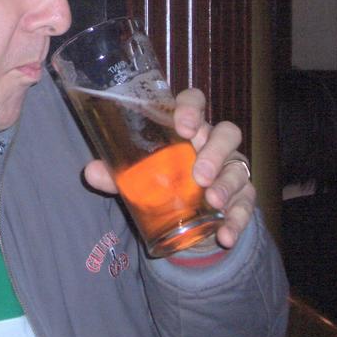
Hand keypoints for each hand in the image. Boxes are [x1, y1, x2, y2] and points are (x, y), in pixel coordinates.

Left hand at [83, 87, 255, 248]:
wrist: (188, 219)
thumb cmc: (162, 181)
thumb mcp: (137, 177)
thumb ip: (116, 174)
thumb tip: (91, 172)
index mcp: (187, 128)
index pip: (194, 102)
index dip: (192, 108)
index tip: (183, 125)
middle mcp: (213, 143)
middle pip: (226, 133)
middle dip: (214, 152)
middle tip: (198, 174)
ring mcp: (231, 169)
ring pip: (238, 167)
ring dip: (227, 185)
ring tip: (212, 201)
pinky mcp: (242, 197)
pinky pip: (246, 205)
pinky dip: (237, 220)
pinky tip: (225, 234)